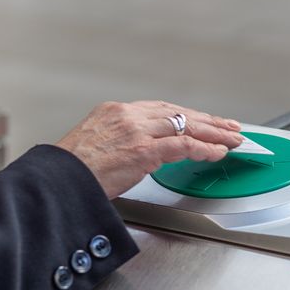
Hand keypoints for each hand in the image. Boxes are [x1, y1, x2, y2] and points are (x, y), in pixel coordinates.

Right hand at [56, 101, 242, 198]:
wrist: (58, 180)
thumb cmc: (72, 170)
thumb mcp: (96, 145)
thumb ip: (122, 143)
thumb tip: (143, 154)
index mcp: (114, 111)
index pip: (161, 109)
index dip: (186, 115)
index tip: (202, 120)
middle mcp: (127, 115)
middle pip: (177, 112)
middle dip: (207, 120)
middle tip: (228, 126)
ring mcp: (136, 130)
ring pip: (185, 125)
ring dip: (212, 133)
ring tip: (232, 139)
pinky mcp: (143, 149)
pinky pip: (183, 145)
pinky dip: (204, 149)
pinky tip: (217, 152)